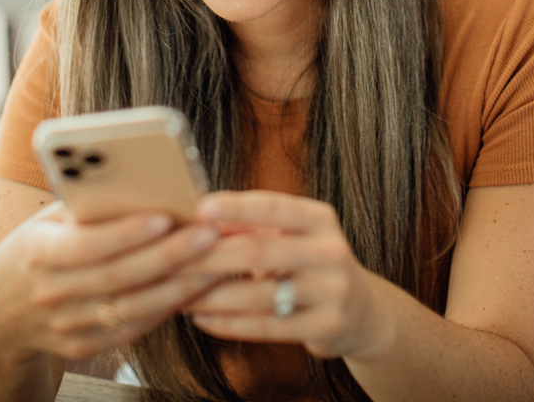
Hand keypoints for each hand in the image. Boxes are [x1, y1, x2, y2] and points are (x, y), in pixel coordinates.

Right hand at [0, 202, 220, 363]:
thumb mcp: (51, 218)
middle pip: (119, 277)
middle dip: (169, 254)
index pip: (87, 245)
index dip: (126, 233)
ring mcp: (67, 326)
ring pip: (133, 308)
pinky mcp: (84, 346)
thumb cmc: (39, 245)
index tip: (165, 216)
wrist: (0, 311)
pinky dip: (168, 307)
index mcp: (38, 252)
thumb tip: (148, 185)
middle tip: (210, 233)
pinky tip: (197, 286)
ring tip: (216, 260)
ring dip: (180, 285)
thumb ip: (91, 206)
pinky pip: (133, 328)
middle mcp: (51, 293)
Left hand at [186, 191, 386, 359]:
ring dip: (212, 295)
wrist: (362, 311)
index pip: (274, 207)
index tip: (200, 207)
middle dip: (210, 256)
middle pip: (259, 251)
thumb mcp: (293, 235)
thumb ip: (253, 226)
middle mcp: (329, 251)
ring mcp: (330, 291)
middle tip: (171, 258)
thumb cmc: (310, 262)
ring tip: (176, 293)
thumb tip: (200, 218)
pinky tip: (201, 318)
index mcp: (319, 219)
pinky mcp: (325, 327)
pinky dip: (229, 323)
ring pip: (259, 294)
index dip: (237, 206)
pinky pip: (267, 327)